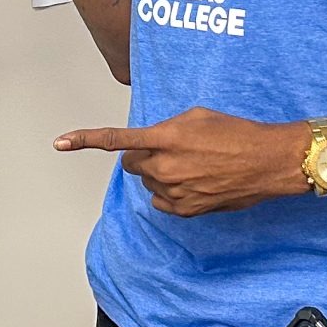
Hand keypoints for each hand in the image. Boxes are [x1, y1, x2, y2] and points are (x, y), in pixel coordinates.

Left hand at [54, 107, 304, 216]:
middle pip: (132, 163)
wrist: (267, 161)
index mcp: (166, 138)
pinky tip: (194, 182)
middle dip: (143, 156)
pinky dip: (170, 193)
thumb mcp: (197, 117)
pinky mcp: (185, 210)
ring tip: (192, 166)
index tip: (60, 142)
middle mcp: (165, 166)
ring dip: (160, 174)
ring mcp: (174, 191)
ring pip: (148, 183)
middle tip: (170, 150)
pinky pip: (161, 202)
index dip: (84, 140)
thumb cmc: (237, 133)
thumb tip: (154, 140)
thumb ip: (166, 127)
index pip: (116, 140)